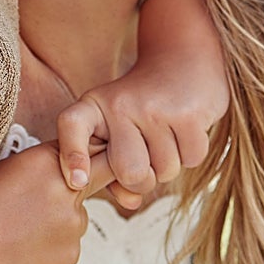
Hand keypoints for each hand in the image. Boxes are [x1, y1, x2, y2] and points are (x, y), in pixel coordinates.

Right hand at [0, 143, 114, 263]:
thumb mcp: (6, 168)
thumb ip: (45, 165)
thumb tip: (70, 167)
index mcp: (47, 161)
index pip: (90, 148)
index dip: (90, 154)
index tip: (88, 158)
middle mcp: (66, 191)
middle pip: (97, 179)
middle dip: (86, 182)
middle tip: (64, 189)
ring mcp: (73, 225)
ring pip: (77, 217)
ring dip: (60, 220)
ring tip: (21, 229)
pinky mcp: (71, 254)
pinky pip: (69, 244)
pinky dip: (52, 245)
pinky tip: (23, 246)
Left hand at [55, 55, 226, 203]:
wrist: (182, 60)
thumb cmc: (141, 106)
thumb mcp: (116, 128)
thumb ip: (112, 169)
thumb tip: (130, 203)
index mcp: (93, 106)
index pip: (72, 126)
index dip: (72, 155)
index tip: (76, 181)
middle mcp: (119, 105)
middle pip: (129, 172)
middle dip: (142, 179)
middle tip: (146, 157)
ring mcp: (154, 108)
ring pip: (164, 171)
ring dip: (169, 164)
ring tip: (165, 135)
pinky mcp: (188, 113)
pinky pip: (192, 160)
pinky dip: (191, 154)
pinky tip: (184, 129)